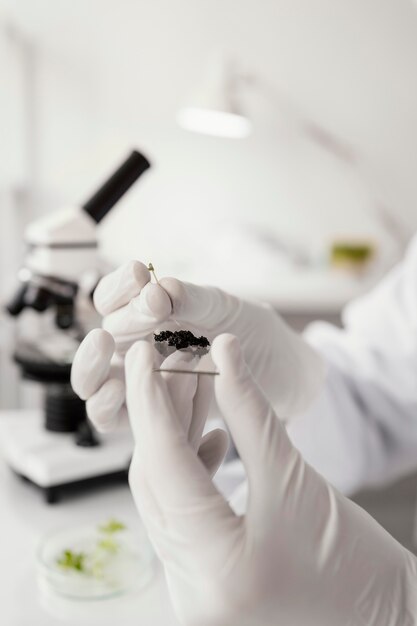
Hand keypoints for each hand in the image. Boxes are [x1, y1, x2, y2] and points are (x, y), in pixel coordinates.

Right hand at [71, 259, 324, 430]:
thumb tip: (159, 289)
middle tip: (131, 321)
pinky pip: (118, 417)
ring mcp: (145, 383)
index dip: (118, 287)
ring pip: (96, 381)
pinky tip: (118, 393)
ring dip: (91, 370)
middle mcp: (141, 346)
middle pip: (101, 339)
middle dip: (114, 328)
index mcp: (152, 313)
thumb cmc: (255, 334)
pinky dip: (109, 407)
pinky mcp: (155, 417)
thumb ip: (193, 300)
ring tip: (106, 353)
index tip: (139, 275)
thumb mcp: (227, 309)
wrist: (287, 375)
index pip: (114, 297)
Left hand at [125, 333, 416, 625]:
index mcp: (217, 566)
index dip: (150, 401)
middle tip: (175, 362)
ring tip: (194, 388)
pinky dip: (189, 472)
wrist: (383, 620)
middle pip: (156, 480)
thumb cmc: (357, 566)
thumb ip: (250, 412)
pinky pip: (180, 517)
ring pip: (164, 495)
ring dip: (176, 438)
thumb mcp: (297, 477)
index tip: (140, 355)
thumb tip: (224, 355)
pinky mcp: (203, 581)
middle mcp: (191, 588)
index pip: (164, 465)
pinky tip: (211, 439)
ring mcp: (193, 590)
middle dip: (162, 414)